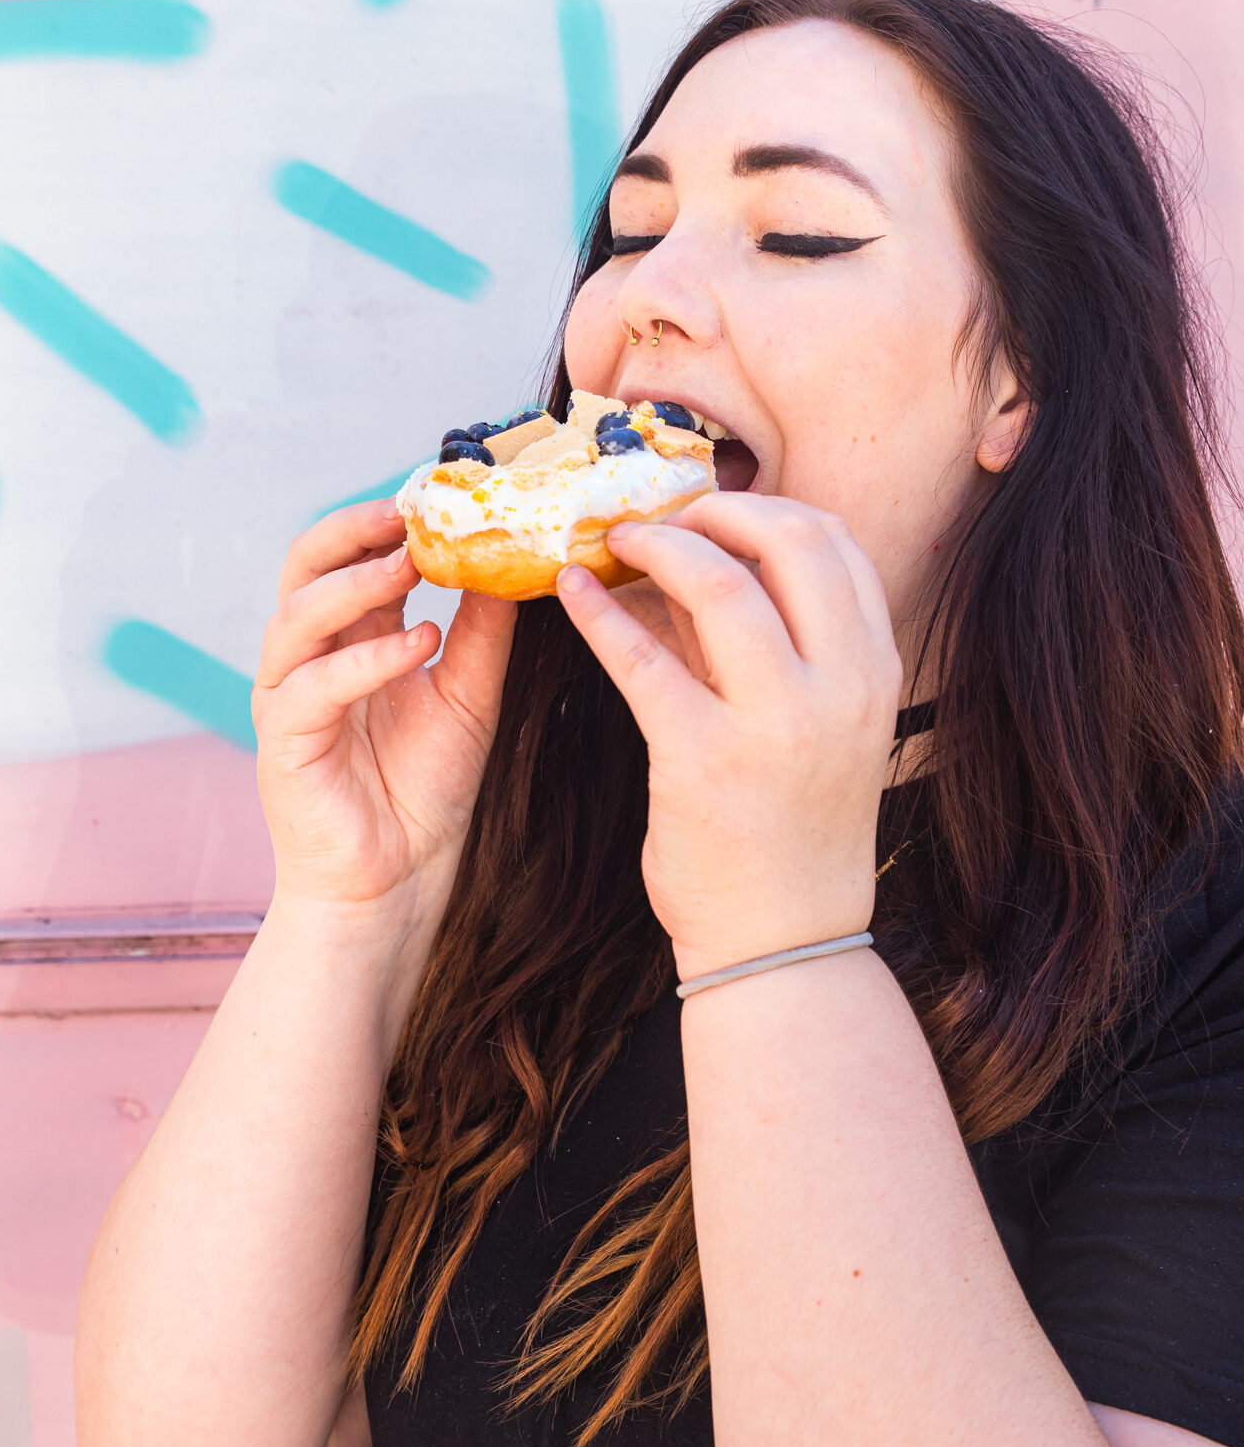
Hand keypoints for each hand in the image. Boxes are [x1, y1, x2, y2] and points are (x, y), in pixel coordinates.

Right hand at [253, 499, 515, 948]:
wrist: (396, 884)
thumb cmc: (423, 791)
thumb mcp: (468, 695)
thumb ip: (482, 633)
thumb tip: (514, 562)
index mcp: (349, 638)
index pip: (351, 556)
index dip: (386, 520)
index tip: (441, 494)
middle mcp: (309, 657)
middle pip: (304, 567)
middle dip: (351, 530)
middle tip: (408, 512)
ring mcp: (288, 697)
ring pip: (296, 616)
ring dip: (353, 584)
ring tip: (410, 564)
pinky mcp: (284, 743)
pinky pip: (312, 686)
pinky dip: (364, 660)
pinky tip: (416, 645)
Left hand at [554, 495, 900, 979]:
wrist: (783, 939)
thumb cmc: (792, 829)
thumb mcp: (816, 726)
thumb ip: (770, 645)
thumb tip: (687, 565)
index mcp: (875, 670)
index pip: (834, 541)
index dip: (765, 507)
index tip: (712, 510)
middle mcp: (841, 686)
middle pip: (788, 538)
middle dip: (715, 510)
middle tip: (660, 518)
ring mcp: (778, 722)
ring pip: (719, 582)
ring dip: (656, 544)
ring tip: (614, 544)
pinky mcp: (703, 758)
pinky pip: (642, 658)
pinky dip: (599, 613)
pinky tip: (571, 594)